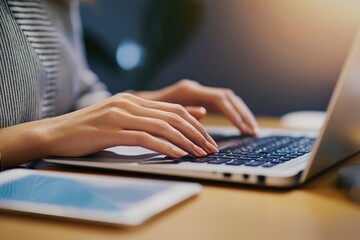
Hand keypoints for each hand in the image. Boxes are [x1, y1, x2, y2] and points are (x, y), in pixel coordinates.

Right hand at [44, 93, 218, 157]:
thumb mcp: (120, 120)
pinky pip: (146, 138)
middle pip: (173, 116)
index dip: (195, 123)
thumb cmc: (89, 130)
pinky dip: (165, 147)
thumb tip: (173, 124)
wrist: (56, 133)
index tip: (208, 137)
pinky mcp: (112, 131)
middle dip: (197, 132)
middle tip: (211, 147)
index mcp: (133, 100)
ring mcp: (120, 115)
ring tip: (200, 153)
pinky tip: (177, 155)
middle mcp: (129, 103)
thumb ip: (145, 119)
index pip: (174, 108)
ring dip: (186, 141)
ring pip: (163, 126)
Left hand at [134, 80, 258, 134]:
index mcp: (188, 91)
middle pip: (228, 97)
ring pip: (227, 100)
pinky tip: (240, 127)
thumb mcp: (162, 115)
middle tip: (253, 131)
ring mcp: (198, 92)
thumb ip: (183, 113)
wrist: (137, 105)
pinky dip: (232, 115)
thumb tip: (205, 113)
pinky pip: (222, 105)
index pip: (219, 99)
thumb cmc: (146, 112)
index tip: (243, 128)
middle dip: (242, 114)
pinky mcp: (199, 99)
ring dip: (241, 114)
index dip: (233, 113)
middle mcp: (195, 88)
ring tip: (251, 131)